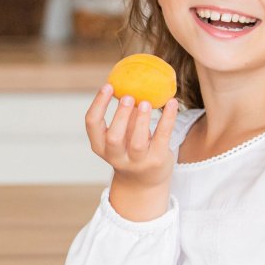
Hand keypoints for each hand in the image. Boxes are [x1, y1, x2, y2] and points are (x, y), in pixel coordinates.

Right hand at [85, 86, 179, 220]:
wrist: (144, 182)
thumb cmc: (130, 150)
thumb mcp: (121, 135)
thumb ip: (124, 115)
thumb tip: (130, 81)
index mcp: (101, 146)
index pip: (92, 124)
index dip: (98, 104)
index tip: (108, 85)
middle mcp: (116, 156)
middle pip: (113, 138)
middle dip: (120, 116)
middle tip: (128, 97)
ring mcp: (137, 162)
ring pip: (137, 142)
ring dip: (142, 121)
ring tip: (146, 103)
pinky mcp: (157, 160)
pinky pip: (162, 138)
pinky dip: (168, 119)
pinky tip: (172, 103)